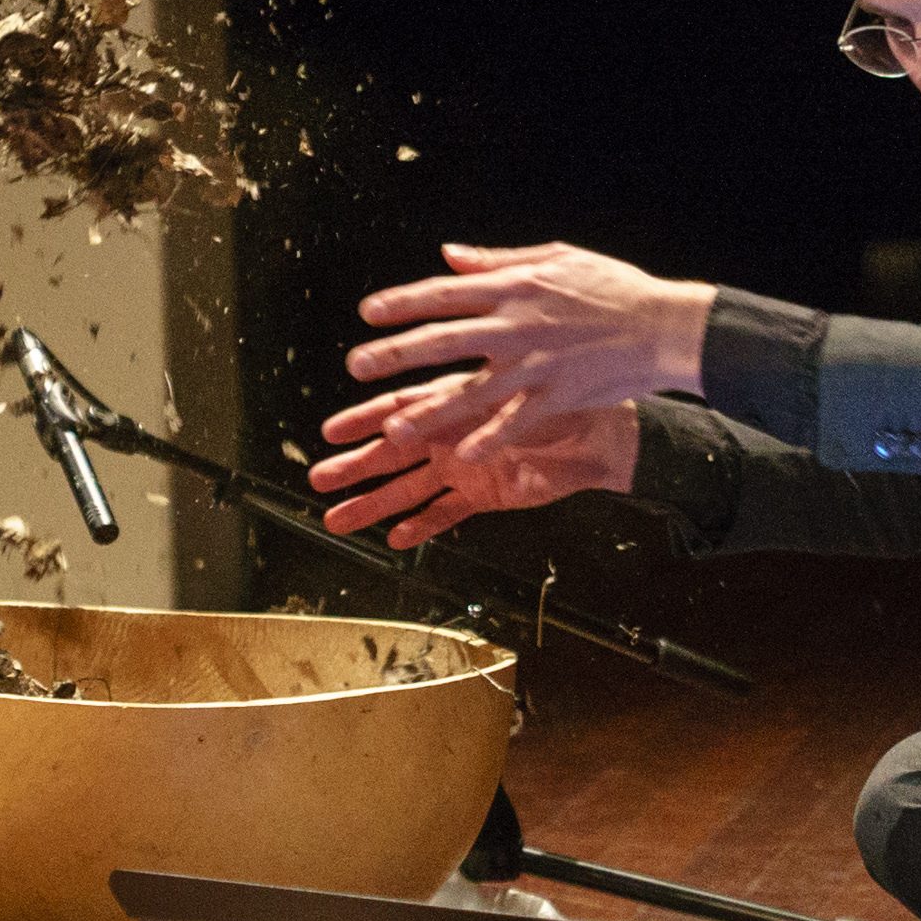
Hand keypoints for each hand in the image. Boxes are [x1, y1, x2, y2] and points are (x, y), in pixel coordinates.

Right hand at [309, 396, 638, 547]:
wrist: (602, 434)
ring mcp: (466, 468)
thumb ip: (475, 392)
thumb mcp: (515, 388)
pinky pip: (447, 513)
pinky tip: (394, 538)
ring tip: (337, 517)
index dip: (363, 422)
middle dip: (355, 467)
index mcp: (456, 404)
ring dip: (374, 503)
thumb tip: (437, 382)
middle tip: (318, 478)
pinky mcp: (485, 495)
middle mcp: (454, 436)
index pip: (400, 412)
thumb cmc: (562, 399)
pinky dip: (422, 525)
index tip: (330, 431)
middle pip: (394, 454)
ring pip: (411, 489)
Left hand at [338, 241, 713, 456]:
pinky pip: (514, 424)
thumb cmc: (613, 288)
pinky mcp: (557, 397)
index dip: (403, 302)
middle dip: (396, 354)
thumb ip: (497, 260)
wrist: (664, 326)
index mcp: (514, 287)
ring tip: (394, 428)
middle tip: (357, 366)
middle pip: (443, 341)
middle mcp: (517, 325)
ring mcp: (535, 365)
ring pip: (470, 391)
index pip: (444, 293)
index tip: (369, 312)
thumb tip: (449, 254)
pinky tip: (460, 457)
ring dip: (428, 411)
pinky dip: (487, 440)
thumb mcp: (557, 258)